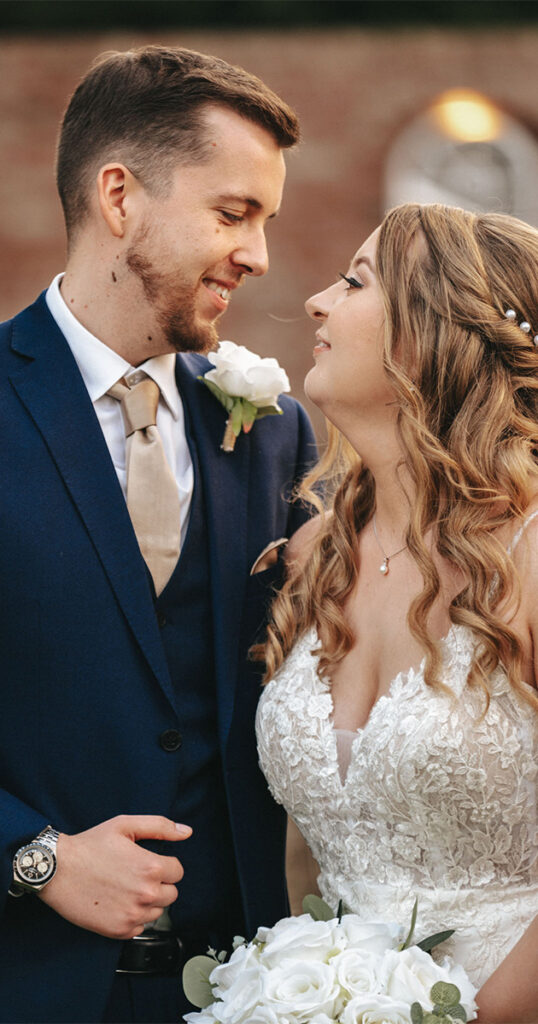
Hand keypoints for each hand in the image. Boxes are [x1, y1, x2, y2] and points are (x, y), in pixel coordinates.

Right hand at [38, 815, 191, 939]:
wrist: (57, 870)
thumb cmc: (89, 845)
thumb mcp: (125, 825)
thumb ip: (160, 826)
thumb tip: (186, 832)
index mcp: (151, 868)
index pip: (178, 872)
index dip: (164, 865)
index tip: (148, 863)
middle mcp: (145, 894)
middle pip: (171, 894)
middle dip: (158, 884)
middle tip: (135, 875)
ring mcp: (132, 915)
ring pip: (157, 912)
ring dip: (147, 902)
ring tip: (125, 888)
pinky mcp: (119, 931)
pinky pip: (140, 927)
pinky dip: (133, 917)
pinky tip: (117, 903)